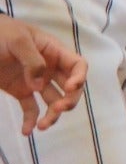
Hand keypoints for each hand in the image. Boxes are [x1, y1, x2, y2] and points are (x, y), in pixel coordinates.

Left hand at [0, 17, 81, 134]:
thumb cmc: (2, 33)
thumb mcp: (19, 40)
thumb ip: (32, 60)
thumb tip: (39, 85)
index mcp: (54, 52)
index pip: (77, 66)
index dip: (79, 77)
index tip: (71, 88)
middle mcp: (50, 68)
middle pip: (70, 88)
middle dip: (68, 101)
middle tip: (58, 110)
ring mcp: (36, 81)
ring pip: (53, 101)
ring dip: (52, 115)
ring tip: (42, 126)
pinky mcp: (22, 92)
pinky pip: (31, 108)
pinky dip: (30, 120)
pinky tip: (27, 131)